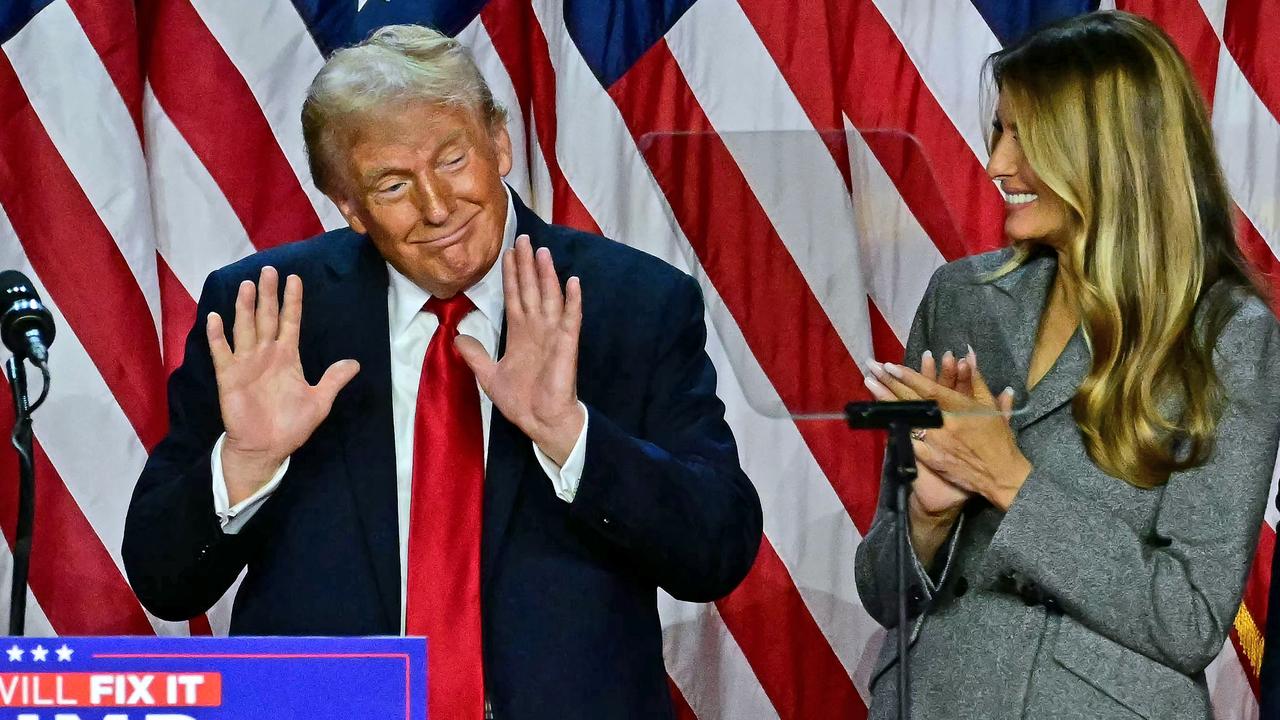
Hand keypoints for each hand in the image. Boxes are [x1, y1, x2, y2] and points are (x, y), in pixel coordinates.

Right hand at [207, 267, 359, 503]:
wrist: (266, 448)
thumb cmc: (291, 425)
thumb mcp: (319, 401)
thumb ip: (333, 380)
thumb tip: (355, 363)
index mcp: (288, 357)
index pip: (291, 322)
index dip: (292, 301)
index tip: (294, 278)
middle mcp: (266, 354)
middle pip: (267, 317)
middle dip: (268, 294)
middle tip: (268, 269)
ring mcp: (246, 363)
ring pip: (245, 328)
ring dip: (244, 307)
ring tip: (245, 284)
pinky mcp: (229, 376)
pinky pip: (221, 352)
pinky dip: (217, 335)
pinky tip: (214, 316)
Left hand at [455, 235, 584, 464]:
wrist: (540, 421)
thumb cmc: (521, 401)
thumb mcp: (489, 376)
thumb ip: (475, 355)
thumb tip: (457, 337)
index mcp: (520, 334)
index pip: (514, 296)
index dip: (510, 275)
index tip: (507, 253)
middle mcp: (537, 329)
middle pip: (530, 289)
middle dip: (526, 265)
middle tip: (523, 238)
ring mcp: (553, 334)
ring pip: (548, 297)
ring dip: (546, 275)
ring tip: (542, 252)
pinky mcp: (565, 345)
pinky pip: (570, 319)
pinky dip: (572, 301)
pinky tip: (572, 282)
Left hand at [870, 347, 1029, 510]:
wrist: (1001, 476)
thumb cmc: (998, 439)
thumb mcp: (990, 407)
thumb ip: (976, 380)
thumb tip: (968, 354)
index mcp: (960, 408)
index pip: (929, 389)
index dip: (908, 376)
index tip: (890, 365)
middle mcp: (944, 424)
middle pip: (912, 400)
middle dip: (890, 382)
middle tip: (872, 368)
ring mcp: (935, 443)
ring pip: (906, 418)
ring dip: (886, 402)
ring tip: (869, 386)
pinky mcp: (930, 459)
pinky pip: (909, 441)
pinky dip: (895, 427)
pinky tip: (879, 416)